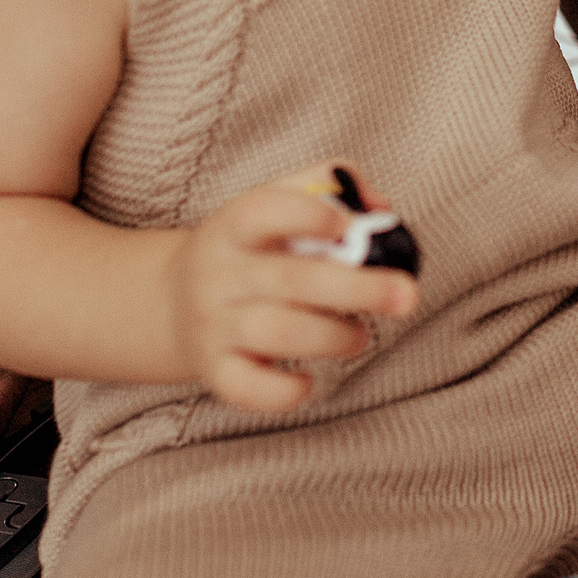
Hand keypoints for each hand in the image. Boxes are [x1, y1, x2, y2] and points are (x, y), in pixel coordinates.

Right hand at [169, 165, 419, 411]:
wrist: (170, 301)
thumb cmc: (248, 249)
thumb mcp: (273, 203)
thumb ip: (328, 186)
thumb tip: (381, 207)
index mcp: (235, 225)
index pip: (264, 211)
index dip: (308, 216)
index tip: (348, 226)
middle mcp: (220, 273)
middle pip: (290, 279)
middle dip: (357, 289)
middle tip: (406, 296)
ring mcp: (213, 324)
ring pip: (278, 333)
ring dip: (334, 337)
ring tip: (359, 337)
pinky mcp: (214, 370)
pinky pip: (248, 388)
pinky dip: (285, 392)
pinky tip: (309, 380)